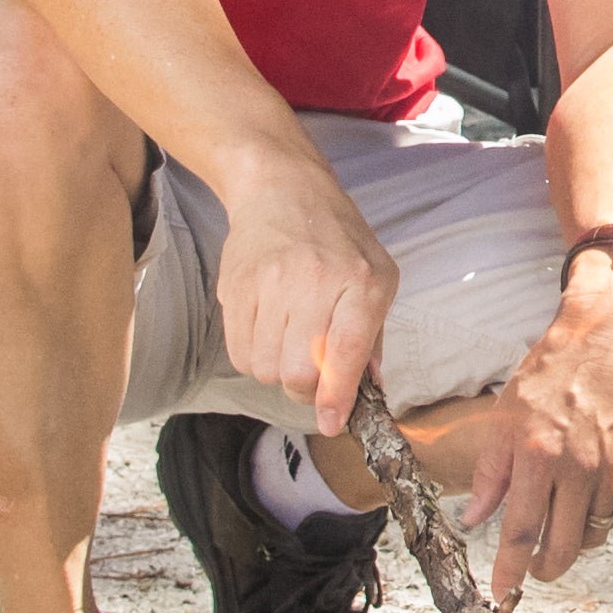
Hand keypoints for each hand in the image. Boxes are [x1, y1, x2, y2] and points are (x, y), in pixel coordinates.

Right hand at [208, 145, 399, 436]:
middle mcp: (315, 282)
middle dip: (304, 389)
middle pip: (298, 372)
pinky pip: (238, 352)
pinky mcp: (235, 287)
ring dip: (277, 371)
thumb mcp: (378, 275)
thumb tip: (370, 389)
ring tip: (288, 342)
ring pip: (264, 368)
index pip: (346, 353)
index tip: (332, 423)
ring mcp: (270, 283)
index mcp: (361, 281)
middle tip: (311, 376)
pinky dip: (253, 356)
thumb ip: (374, 335)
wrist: (282, 190)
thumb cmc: (337, 238)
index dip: (337, 397)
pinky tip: (266, 332)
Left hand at [463, 263, 612, 593]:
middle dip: (542, 570)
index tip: (499, 596)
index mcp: (536, 456)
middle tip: (530, 569)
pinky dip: (595, 523)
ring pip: (589, 537)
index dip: (508, 571)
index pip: (519, 531)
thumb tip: (473, 519)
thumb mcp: (503, 418)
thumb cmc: (549, 376)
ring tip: (555, 529)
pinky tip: (581, 507)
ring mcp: (610, 471)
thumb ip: (489, 473)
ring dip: (569, 544)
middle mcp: (576, 469)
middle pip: (560, 548)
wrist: (607, 341)